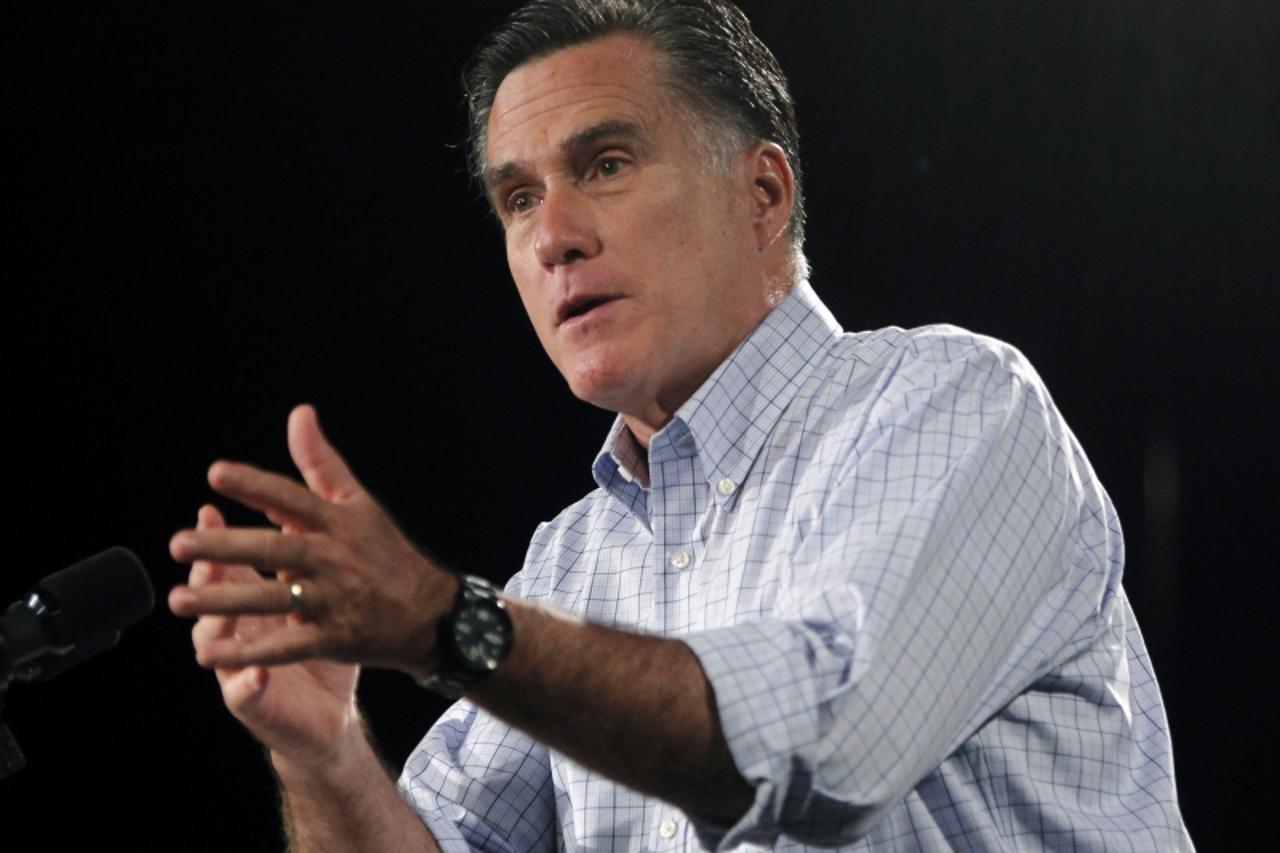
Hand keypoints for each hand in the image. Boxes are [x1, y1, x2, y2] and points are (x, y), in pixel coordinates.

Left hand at [169, 404, 456, 678]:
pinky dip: (248, 653)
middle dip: (225, 547)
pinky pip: (287, 646)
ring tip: (179, 600)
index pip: (291, 498)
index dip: (255, 486)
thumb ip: (321, 462)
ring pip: (273, 599)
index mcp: (337, 522)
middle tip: (178, 544)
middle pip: (274, 550)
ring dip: (224, 601)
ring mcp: (335, 600)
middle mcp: (334, 558)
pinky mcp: (336, 639)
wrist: (433, 612)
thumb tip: (299, 413)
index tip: (216, 474)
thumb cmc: (387, 553)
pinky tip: (210, 654)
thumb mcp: (359, 503)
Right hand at [184, 503, 360, 767]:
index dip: (219, 539)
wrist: (331, 714)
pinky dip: (247, 682)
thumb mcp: (313, 596)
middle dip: (203, 574)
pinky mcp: (254, 704)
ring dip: (212, 626)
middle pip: (212, 597)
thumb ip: (300, 556)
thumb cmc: (320, 646)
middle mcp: (240, 631)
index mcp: (253, 602)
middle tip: (193, 553)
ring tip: (213, 612)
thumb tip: (292, 508)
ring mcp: (240, 667)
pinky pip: (245, 693)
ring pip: (215, 643)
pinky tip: (256, 672)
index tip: (210, 509)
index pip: (229, 565)